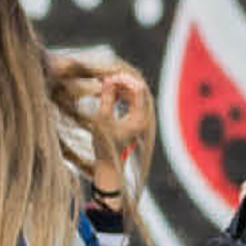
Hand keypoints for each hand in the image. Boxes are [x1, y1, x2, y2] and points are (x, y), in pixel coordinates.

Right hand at [90, 70, 152, 199]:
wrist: (108, 167)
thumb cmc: (105, 146)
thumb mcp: (102, 120)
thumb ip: (107, 98)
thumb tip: (108, 80)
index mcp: (140, 118)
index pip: (137, 90)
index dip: (124, 80)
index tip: (109, 78)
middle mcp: (143, 117)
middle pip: (136, 91)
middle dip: (121, 83)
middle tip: (105, 79)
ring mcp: (139, 120)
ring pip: (133, 96)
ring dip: (120, 89)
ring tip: (104, 84)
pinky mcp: (133, 122)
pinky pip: (129, 103)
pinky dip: (120, 96)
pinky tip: (108, 93)